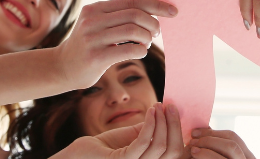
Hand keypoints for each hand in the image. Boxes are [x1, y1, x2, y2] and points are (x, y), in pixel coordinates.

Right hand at [54, 0, 177, 89]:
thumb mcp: (97, 24)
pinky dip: (142, 50)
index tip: (173, 11)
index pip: (133, 1)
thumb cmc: (88, 46)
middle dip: (153, 24)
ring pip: (134, 30)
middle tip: (156, 34)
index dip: (156, 5)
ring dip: (148, 38)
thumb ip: (118, 16)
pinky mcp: (96, 57)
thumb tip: (153, 13)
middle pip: (135, 14)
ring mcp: (93, 38)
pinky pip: (129, 49)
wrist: (61, 68)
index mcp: (95, 8)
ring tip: (146, 43)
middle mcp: (92, 20)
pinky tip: (140, 52)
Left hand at [54, 103, 185, 158]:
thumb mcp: (132, 138)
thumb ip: (150, 130)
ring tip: (159, 105)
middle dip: (175, 125)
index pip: (176, 153)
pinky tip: (150, 111)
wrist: (79, 155)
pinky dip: (150, 123)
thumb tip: (168, 112)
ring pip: (161, 145)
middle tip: (171, 106)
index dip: (180, 132)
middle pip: (175, 151)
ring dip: (163, 121)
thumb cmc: (105, 148)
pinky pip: (144, 141)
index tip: (176, 112)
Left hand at [189, 128, 254, 158]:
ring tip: (192, 150)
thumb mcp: (222, 157)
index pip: (233, 137)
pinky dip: (206, 158)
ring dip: (206, 150)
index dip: (212, 132)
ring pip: (226, 154)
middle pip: (231, 144)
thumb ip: (216, 147)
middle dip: (209, 140)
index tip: (194, 132)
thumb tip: (204, 130)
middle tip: (192, 140)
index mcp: (246, 156)